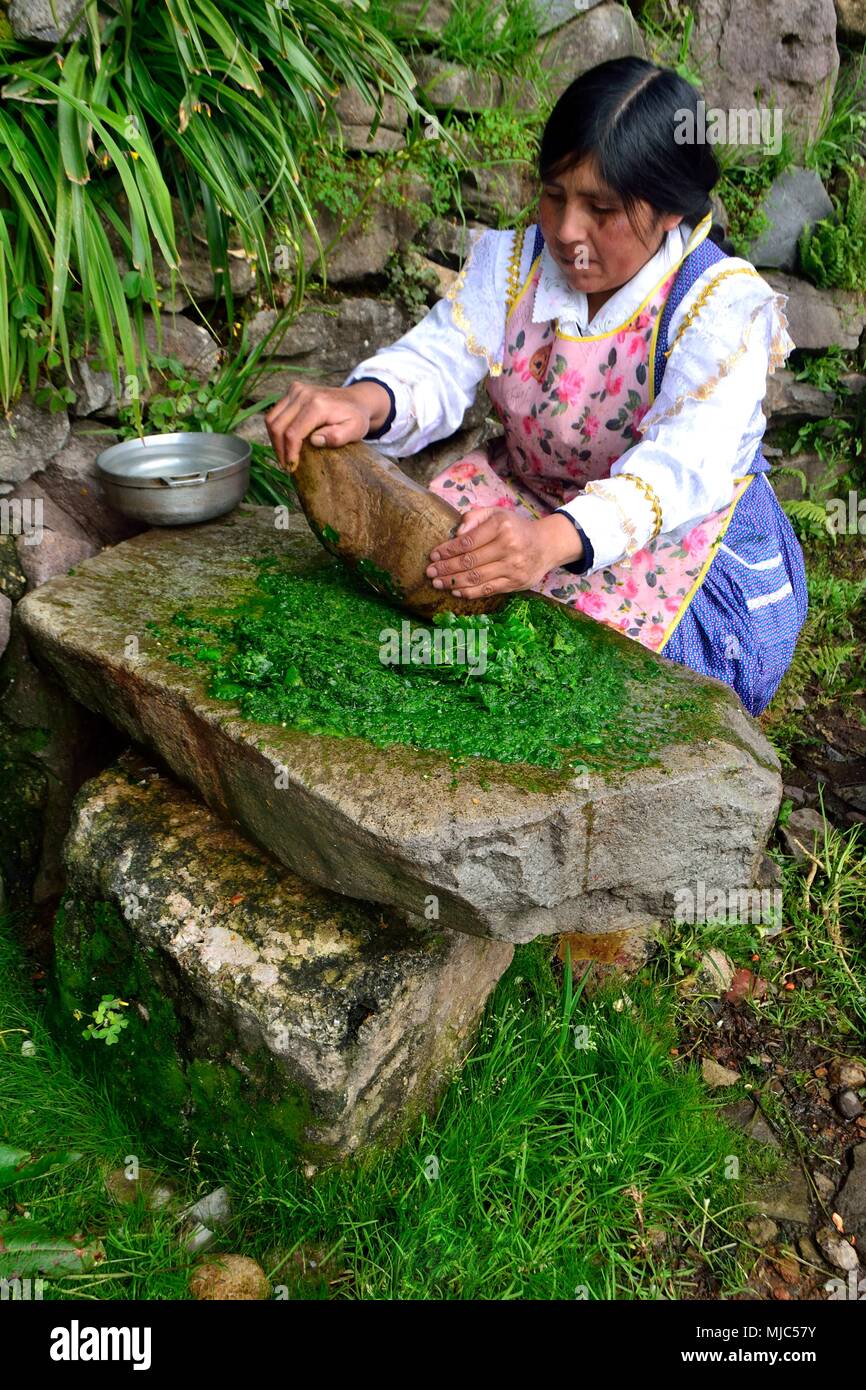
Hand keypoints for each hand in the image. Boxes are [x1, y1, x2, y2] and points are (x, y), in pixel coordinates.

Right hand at [264, 381, 389, 471]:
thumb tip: (314, 440)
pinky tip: (285, 442)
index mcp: (317, 405)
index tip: (292, 467)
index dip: (289, 453)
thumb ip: (337, 437)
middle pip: (277, 426)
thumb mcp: (355, 431)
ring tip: (284, 455)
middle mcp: (303, 394)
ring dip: (274, 440)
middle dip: (279, 449)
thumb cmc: (355, 417)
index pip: (293, 433)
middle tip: (286, 466)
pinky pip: (275, 412)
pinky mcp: (293, 390)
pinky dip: (277, 429)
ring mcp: (296, 390)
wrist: (355, 399)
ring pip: (271, 419)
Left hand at [425, 507, 583, 599]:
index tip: (434, 555)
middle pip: (469, 561)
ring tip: (437, 583)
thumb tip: (456, 533)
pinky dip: (469, 592)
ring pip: (476, 578)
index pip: (467, 541)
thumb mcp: (496, 513)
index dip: (447, 550)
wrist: (546, 545)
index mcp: (501, 526)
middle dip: (446, 568)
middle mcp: (508, 546)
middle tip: (430, 572)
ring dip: (453, 582)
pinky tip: (455, 591)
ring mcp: (513, 567)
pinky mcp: (515, 583)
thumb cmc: (515, 527)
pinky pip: (487, 590)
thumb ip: (474, 517)